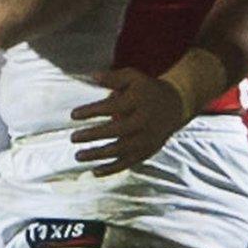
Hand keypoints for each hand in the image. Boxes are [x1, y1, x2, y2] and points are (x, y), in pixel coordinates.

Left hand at [68, 68, 190, 174]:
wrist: (175, 105)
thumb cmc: (146, 89)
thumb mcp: (133, 77)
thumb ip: (113, 78)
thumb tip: (92, 76)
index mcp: (139, 101)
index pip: (112, 107)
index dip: (92, 111)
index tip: (73, 115)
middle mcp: (144, 122)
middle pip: (116, 131)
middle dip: (93, 135)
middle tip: (73, 138)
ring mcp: (146, 139)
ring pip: (121, 151)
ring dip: (98, 155)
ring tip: (78, 156)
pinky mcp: (147, 151)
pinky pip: (128, 163)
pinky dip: (111, 169)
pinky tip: (94, 171)